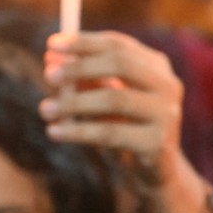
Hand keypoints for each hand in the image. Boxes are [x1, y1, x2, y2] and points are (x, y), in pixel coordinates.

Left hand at [40, 31, 198, 212]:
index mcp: (156, 66)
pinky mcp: (157, 142)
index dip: (84, 42)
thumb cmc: (125, 124)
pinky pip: (110, 133)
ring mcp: (166, 114)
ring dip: (74, 102)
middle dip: (80, 67)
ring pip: (115, 99)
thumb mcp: (105, 96)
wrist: (155, 169)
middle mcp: (168, 85)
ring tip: (44, 109)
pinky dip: (78, 131)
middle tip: (48, 75)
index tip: (51, 44)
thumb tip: (50, 57)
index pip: (119, 44)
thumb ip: (83, 77)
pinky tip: (55, 132)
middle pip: (121, 64)